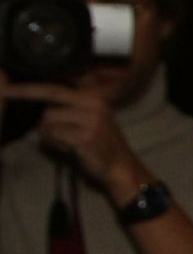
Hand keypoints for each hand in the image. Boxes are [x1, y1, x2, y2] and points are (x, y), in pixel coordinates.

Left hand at [2, 80, 142, 198]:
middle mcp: (93, 104)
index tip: (6, 87)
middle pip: (48, 102)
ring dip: (48, 133)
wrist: (120, 166)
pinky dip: (55, 143)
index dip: (29, 87)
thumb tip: (37, 98)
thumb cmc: (100, 143)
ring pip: (48, 120)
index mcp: (93, 97)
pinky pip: (54, 134)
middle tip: (3, 93)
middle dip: (24, 97)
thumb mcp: (89, 117)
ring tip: (62, 141)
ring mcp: (91, 120)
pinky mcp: (86, 136)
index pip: (54, 87)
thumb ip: (69, 106)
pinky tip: (67, 148)